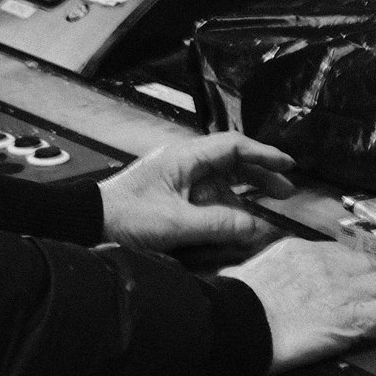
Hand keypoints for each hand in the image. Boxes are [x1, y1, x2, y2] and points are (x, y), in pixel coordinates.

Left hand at [98, 132, 296, 252]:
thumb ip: (220, 225)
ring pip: (221, 181)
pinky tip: (238, 220)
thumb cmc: (124, 217)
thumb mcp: (177, 224)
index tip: (288, 165)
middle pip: (231, 162)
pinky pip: (207, 197)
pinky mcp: (171, 198)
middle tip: (286, 190)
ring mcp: (177, 180)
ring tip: (268, 206)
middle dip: (260, 174)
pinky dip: (227, 206)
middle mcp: (183, 163)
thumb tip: (258, 228)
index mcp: (184, 157)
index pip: (233, 146)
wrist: (86, 224)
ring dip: (245, 193)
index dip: (263, 155)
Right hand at [221, 238, 375, 374]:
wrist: (240, 322)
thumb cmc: (233, 304)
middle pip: (370, 265)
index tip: (366, 272)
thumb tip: (238, 277)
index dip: (359, 265)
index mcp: (299, 251)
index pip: (339, 253)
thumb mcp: (242, 275)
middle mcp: (327, 264)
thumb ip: (255, 274)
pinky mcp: (354, 316)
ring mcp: (344, 288)